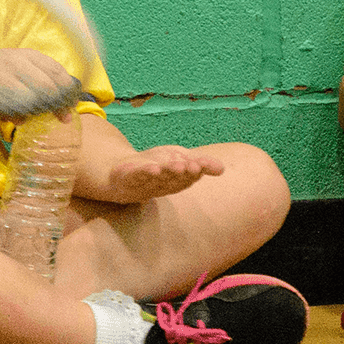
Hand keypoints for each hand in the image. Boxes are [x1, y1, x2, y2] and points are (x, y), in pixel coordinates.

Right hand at [0, 47, 71, 113]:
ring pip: (43, 98)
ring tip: (31, 115)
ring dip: (42, 110)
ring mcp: (13, 76)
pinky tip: (16, 118)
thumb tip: (60, 111)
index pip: (61, 73)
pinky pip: (24, 107)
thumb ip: (36, 85)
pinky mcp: (1, 90)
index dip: (70, 91)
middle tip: (61, 117)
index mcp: (29, 55)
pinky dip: (24, 115)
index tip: (71, 105)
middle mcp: (24, 62)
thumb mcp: (14, 69)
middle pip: (56, 87)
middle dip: (62, 104)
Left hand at [102, 144, 224, 202]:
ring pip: (158, 178)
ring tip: (176, 166)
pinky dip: (145, 173)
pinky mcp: (128, 179)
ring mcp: (144, 183)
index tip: (202, 165)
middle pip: (175, 178)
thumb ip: (200, 163)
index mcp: (177, 181)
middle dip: (183, 172)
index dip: (196, 170)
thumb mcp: (179, 158)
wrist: (120, 172)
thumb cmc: (155, 166)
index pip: (190, 176)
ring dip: (167, 173)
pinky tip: (152, 168)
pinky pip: (138, 176)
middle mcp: (162, 184)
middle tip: (192, 166)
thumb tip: (223, 169)